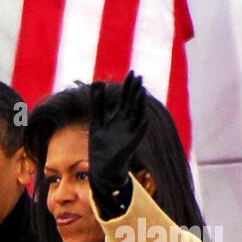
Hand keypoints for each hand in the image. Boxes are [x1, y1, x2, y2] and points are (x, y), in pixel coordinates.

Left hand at [88, 70, 147, 204]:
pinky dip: (141, 129)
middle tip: (138, 77)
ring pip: (136, 117)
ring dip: (139, 105)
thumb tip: (97, 82)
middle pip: (132, 104)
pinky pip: (137, 137)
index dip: (128, 86)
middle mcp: (126, 124)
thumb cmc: (101, 147)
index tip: (132, 72)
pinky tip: (144, 121)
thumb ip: (98, 104)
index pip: (125, 98)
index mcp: (118, 118)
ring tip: (141, 92)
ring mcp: (129, 134)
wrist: (102, 169)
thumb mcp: (97, 122)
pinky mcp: (129, 146)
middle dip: (134, 92)